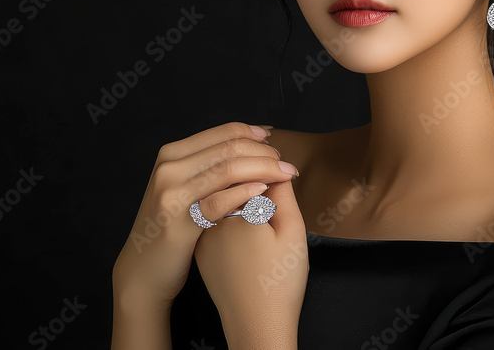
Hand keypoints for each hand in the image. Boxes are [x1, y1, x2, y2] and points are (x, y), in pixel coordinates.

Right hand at [112, 122, 296, 312]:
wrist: (144, 269)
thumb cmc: (171, 228)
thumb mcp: (180, 188)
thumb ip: (205, 167)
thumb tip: (246, 145)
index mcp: (172, 155)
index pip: (223, 133)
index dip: (254, 135)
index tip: (275, 143)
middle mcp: (169, 169)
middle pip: (229, 148)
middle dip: (265, 154)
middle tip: (286, 165)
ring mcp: (172, 194)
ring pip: (228, 170)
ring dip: (263, 170)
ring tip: (284, 177)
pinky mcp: (179, 222)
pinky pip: (220, 201)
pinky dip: (246, 194)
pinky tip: (263, 194)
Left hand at [194, 178, 307, 349]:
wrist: (256, 325)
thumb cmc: (279, 283)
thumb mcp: (293, 234)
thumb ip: (283, 195)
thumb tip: (274, 169)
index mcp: (236, 211)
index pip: (249, 169)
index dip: (269, 167)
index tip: (285, 175)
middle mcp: (212, 219)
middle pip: (229, 178)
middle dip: (252, 172)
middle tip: (277, 184)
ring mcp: (202, 233)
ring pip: (218, 195)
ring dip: (238, 187)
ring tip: (264, 204)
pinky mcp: (200, 247)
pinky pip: (212, 215)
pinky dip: (227, 208)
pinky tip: (248, 221)